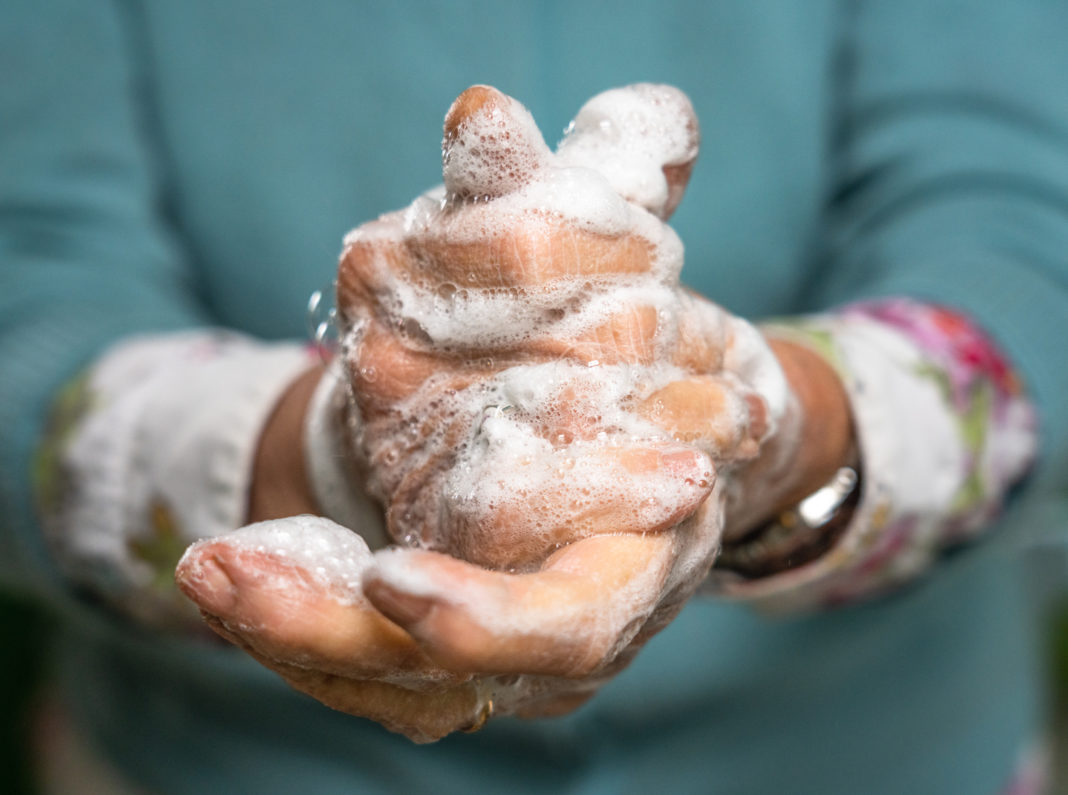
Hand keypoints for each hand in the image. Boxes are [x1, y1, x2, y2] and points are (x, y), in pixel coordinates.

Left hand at [178, 84, 796, 739]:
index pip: (582, 612)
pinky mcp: (452, 632)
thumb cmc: (626, 339)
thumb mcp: (595, 264)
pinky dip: (298, 629)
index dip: (497, 617)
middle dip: (354, 640)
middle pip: (477, 679)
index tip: (391, 581)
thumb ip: (553, 201)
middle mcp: (585, 605)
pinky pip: (370, 664)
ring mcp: (518, 632)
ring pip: (407, 687)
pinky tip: (230, 572)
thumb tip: (481, 120)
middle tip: (238, 581)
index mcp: (644, 534)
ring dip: (300, 637)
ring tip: (209, 568)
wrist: (632, 413)